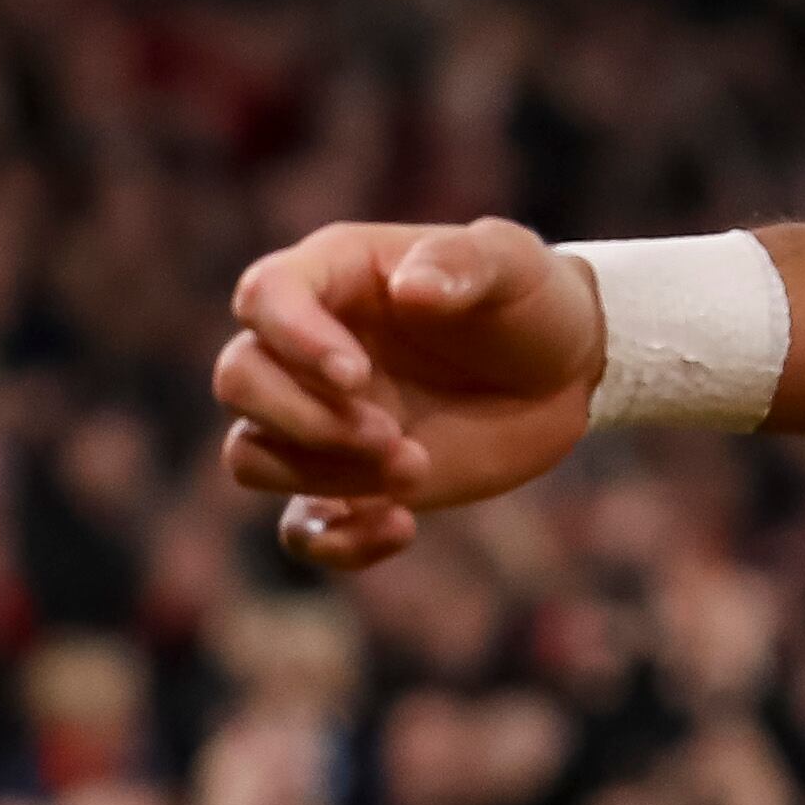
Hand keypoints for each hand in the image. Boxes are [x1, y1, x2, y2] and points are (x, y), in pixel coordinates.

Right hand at [214, 218, 603, 573]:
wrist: (566, 373)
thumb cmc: (531, 299)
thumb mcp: (514, 263)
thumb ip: (464, 261)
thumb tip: (409, 288)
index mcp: (335, 276)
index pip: (264, 295)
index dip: (293, 340)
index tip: (356, 377)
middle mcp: (307, 348)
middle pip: (238, 380)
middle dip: (306, 418)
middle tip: (392, 434)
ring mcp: (319, 419)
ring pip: (251, 455)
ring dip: (323, 474)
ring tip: (416, 466)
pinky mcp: (344, 481)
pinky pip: (298, 528)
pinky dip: (333, 542)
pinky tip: (401, 527)